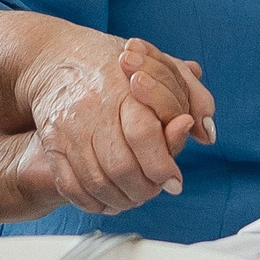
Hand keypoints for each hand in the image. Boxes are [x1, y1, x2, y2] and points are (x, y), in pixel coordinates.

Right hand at [18, 26, 216, 214]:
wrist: (59, 57)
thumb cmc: (118, 65)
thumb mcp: (160, 66)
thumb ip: (191, 97)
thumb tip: (207, 133)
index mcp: (125, 86)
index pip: (144, 135)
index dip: (163, 166)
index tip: (174, 180)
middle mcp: (95, 108)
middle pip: (122, 166)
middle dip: (145, 189)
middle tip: (156, 189)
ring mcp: (70, 127)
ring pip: (98, 181)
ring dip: (122, 199)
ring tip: (136, 197)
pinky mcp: (53, 143)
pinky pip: (72, 185)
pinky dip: (93, 201)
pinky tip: (109, 199)